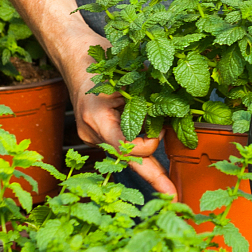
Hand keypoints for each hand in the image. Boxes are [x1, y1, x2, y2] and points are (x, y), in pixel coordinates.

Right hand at [59, 27, 175, 196]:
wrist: (74, 54)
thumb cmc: (102, 57)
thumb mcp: (129, 71)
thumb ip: (150, 93)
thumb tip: (178, 107)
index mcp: (98, 118)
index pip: (128, 147)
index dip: (150, 143)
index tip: (162, 128)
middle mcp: (92, 132)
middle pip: (128, 160)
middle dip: (154, 178)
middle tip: (174, 197)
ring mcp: (92, 135)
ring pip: (126, 152)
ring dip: (147, 152)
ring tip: (164, 156)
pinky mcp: (95, 134)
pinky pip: (120, 143)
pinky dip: (137, 140)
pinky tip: (148, 130)